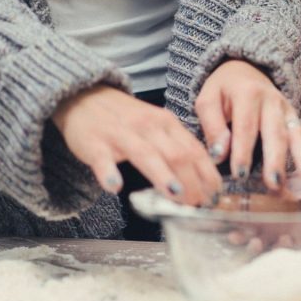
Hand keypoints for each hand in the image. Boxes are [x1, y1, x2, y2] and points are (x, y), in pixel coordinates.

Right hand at [52, 85, 221, 204]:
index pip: (194, 150)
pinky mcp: (94, 143)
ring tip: (176, 195)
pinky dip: (108, 172)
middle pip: (176, 154)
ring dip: (163, 176)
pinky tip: (115, 186)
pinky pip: (102, 158)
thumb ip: (177, 148)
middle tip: (198, 204)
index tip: (216, 195)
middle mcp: (148, 127)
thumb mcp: (157, 126)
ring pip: (146, 155)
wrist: (84, 97)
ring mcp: (121, 134)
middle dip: (192, 180)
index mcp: (167, 124)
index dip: (208, 174)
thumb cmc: (126, 119)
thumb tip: (203, 179)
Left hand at [196, 60, 300, 189]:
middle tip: (274, 182)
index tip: (240, 175)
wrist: (244, 70)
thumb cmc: (223, 90)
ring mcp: (286, 109)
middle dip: (276, 159)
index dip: (243, 152)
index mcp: (247, 93)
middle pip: (275, 132)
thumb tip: (219, 155)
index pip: (246, 126)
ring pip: (295, 133)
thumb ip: (212, 127)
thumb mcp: (207, 100)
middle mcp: (272, 100)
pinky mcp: (294, 117)